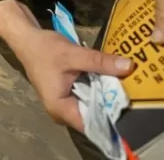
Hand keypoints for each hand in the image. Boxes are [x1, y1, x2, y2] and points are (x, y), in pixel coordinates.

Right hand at [12, 26, 132, 130]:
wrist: (27, 38)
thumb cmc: (44, 49)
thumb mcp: (73, 54)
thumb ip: (100, 62)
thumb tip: (129, 66)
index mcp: (60, 109)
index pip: (93, 125)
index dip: (113, 119)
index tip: (133, 108)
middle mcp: (62, 113)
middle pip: (94, 117)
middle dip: (113, 106)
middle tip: (136, 96)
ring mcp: (64, 105)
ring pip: (93, 107)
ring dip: (107, 98)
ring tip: (128, 88)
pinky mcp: (67, 96)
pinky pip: (88, 99)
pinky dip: (99, 91)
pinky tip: (113, 82)